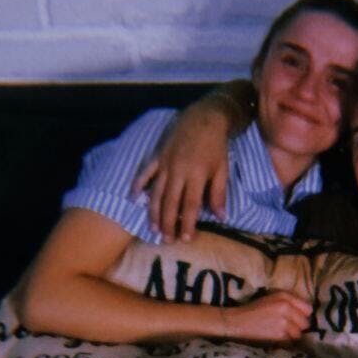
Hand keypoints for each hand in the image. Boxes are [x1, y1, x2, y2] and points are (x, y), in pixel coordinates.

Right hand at [132, 98, 233, 242]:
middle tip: (167, 240)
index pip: (191, 205)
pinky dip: (139, 184)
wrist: (205, 117)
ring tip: (154, 229)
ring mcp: (165, 162)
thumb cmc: (216, 146)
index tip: (185, 238)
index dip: (188, 223)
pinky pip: (145, 172)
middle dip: (169, 224)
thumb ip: (219, 194)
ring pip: (156, 192)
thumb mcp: (222, 170)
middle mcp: (178, 171)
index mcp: (196, 175)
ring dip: (154, 212)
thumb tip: (221, 217)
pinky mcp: (157, 154)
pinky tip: (134, 198)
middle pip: (171, 203)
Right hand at [219, 291, 312, 343]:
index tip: (296, 318)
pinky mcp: (278, 336)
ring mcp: (283, 323)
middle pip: (305, 323)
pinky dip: (285, 341)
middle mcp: (285, 309)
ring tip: (280, 332)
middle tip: (287, 326)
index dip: (302, 315)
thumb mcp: (272, 298)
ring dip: (291, 335)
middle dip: (298, 326)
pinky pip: (290, 341)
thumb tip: (307, 312)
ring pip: (298, 334)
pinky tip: (275, 337)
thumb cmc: (254, 309)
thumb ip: (291, 301)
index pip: (307, 309)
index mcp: (284, 298)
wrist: (237, 322)